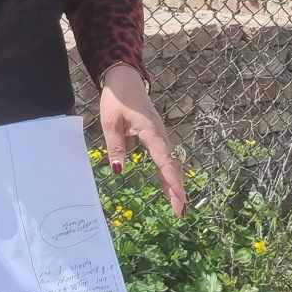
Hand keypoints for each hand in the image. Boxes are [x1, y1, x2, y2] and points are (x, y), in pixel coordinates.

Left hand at [99, 65, 186, 214]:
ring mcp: (161, 136)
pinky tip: (169, 188)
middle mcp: (160, 135)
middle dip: (177, 189)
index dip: (171, 181)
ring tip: (178, 206)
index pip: (164, 160)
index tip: (179, 199)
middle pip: (172, 165)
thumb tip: (119, 171)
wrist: (125, 79)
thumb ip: (116, 146)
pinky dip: (168, 174)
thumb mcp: (110, 122)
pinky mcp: (157, 137)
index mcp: (151, 131)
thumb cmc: (117, 99)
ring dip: (174, 184)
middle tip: (180, 212)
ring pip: (171, 163)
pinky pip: (165, 158)